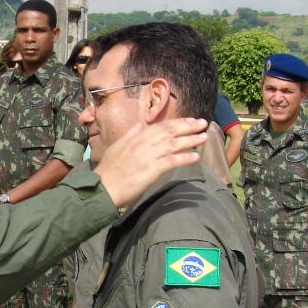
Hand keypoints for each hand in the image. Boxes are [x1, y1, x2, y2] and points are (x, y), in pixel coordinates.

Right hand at [94, 117, 208, 208]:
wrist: (103, 187)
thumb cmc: (108, 170)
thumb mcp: (116, 147)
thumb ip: (129, 135)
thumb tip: (139, 124)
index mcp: (136, 138)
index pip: (161, 126)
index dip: (177, 122)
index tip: (190, 120)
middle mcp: (143, 144)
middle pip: (170, 132)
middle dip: (188, 126)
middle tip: (203, 123)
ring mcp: (148, 156)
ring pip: (173, 144)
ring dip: (191, 140)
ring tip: (204, 137)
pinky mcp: (151, 170)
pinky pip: (171, 161)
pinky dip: (184, 158)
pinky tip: (196, 157)